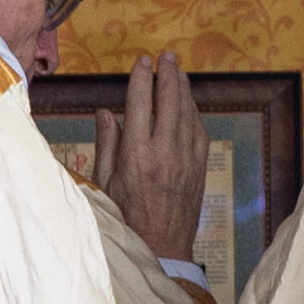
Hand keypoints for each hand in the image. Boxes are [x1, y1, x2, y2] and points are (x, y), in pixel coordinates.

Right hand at [94, 51, 209, 262]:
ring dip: (184, 89)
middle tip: (168, 56)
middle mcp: (163, 152)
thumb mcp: (105, 182)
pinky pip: (199, 132)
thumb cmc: (124, 216)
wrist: (159, 246)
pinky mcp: (198, 168)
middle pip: (169, 101)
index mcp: (136, 154)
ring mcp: (185, 159)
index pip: (140, 103)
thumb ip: (106, 143)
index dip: (142, 78)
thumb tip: (105, 112)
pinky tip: (189, 104)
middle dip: (169, 75)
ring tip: (179, 71)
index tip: (144, 61)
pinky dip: (194, 113)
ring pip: (187, 113)